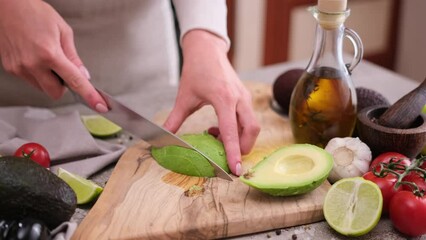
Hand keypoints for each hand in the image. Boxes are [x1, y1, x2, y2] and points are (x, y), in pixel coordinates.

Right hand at [0, 0, 106, 111]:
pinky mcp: (11, 68)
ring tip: (45, 57)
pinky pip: (30, 80)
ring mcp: (19, 68)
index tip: (99, 106)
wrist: (6, 5)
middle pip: (56, 93)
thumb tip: (83, 74)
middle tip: (63, 68)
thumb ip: (74, 56)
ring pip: (42, 88)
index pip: (75, 81)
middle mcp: (33, 64)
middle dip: (63, 86)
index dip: (89, 95)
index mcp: (50, 53)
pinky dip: (37, 74)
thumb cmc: (34, 12)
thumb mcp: (63, 31)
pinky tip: (34, 56)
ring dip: (49, 80)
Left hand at [163, 30, 259, 175]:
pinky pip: (247, 119)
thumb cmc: (196, 70)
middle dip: (242, 148)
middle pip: (251, 131)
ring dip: (239, 138)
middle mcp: (239, 99)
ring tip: (215, 136)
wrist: (207, 50)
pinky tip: (218, 127)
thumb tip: (162, 137)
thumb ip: (175, 119)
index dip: (234, 152)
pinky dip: (237, 129)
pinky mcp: (245, 97)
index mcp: (224, 99)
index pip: (231, 132)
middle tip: (226, 156)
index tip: (235, 169)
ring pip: (252, 126)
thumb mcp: (184, 97)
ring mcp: (244, 97)